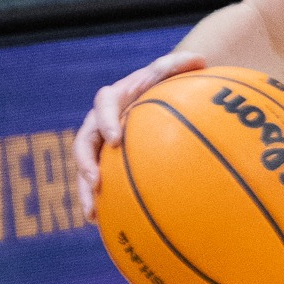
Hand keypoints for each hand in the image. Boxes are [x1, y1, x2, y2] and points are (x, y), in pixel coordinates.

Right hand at [74, 50, 206, 221]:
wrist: (154, 95)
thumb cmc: (165, 83)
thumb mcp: (172, 71)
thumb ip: (180, 64)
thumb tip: (200, 59)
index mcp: (115, 97)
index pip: (104, 105)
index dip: (106, 121)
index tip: (116, 138)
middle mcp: (101, 121)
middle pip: (84, 142)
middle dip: (85, 163)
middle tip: (94, 181)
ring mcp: (100, 144)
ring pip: (85, 168)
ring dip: (84, 191)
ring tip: (91, 214)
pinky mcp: (105, 162)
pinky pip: (98, 182)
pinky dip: (101, 201)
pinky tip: (106, 224)